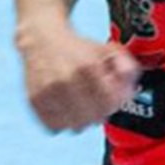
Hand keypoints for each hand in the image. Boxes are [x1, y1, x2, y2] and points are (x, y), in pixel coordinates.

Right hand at [17, 22, 140, 132]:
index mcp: (87, 65)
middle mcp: (66, 79)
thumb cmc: (76, 47)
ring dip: (81, 120)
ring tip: (81, 105)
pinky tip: (65, 108)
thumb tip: (130, 91)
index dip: (114, 104)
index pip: (109, 103)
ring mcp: (48, 91)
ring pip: (74, 126)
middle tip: (97, 103)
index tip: (112, 99)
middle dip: (100, 113)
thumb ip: (126, 68)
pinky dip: (62, 122)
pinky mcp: (34, 100)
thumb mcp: (107, 49)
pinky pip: (54, 127)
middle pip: (93, 118)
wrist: (41, 37)